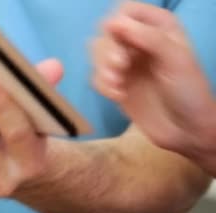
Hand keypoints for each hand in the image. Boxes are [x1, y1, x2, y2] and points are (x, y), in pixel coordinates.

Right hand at [92, 2, 215, 170]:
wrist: (186, 130)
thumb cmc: (188, 91)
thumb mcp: (174, 59)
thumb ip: (147, 37)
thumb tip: (112, 23)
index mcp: (159, 27)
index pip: (125, 11)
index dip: (118, 23)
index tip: (121, 40)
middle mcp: (139, 42)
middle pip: (106, 33)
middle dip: (108, 51)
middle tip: (120, 67)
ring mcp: (126, 64)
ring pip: (96, 53)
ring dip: (103, 69)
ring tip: (118, 85)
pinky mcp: (116, 84)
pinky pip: (95, 77)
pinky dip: (103, 86)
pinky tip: (119, 96)